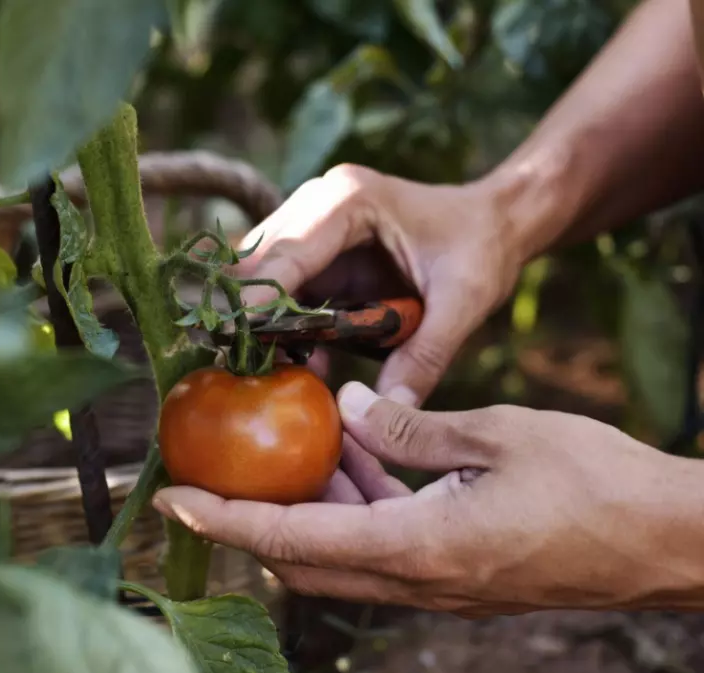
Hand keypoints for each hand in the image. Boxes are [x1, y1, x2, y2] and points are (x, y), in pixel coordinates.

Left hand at [153, 382, 703, 615]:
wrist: (666, 540)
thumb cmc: (594, 483)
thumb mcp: (497, 435)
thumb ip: (409, 427)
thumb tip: (341, 404)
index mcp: (421, 548)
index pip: (296, 537)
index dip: (230, 519)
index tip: (176, 499)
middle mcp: (419, 582)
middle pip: (305, 558)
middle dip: (253, 518)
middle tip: (220, 468)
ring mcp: (439, 587)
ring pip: (342, 555)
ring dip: (310, 508)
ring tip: (297, 446)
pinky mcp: (457, 577)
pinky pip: (382, 549)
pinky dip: (355, 508)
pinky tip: (360, 457)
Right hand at [236, 165, 526, 404]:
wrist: (494, 221)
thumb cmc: (482, 248)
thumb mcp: (463, 302)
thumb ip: (425, 355)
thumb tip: (390, 409)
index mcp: (351, 202)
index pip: (288, 252)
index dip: (260, 298)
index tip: (238, 341)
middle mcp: (320, 203)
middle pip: (259, 260)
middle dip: (250, 312)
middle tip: (244, 364)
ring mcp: (312, 224)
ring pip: (260, 274)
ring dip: (262, 321)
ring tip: (265, 367)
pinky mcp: (316, 251)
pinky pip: (282, 288)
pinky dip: (283, 324)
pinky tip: (295, 358)